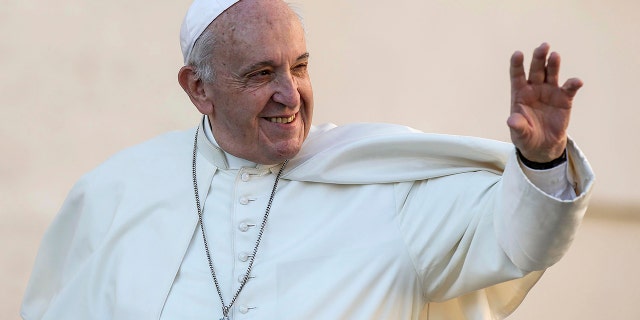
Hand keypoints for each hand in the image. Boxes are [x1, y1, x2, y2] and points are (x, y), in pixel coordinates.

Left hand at [508, 43, 582, 161]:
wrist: (543, 145)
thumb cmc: (526, 136)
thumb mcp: (520, 133)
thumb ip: (517, 126)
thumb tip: (511, 121)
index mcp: (520, 94)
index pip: (517, 76)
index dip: (517, 64)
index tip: (517, 54)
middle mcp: (535, 89)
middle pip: (536, 70)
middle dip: (539, 58)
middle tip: (543, 46)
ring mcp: (550, 92)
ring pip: (552, 74)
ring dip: (553, 64)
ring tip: (555, 56)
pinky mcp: (564, 99)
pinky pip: (569, 89)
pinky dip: (573, 84)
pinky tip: (576, 82)